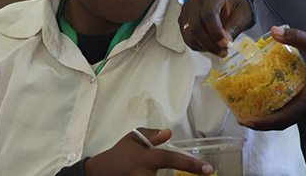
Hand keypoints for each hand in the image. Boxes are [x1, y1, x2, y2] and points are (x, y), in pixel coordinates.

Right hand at [83, 128, 211, 175]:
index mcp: (146, 158)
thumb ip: (151, 135)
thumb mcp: (132, 138)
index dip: (190, 165)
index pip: (171, 159)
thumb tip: (168, 133)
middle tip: (203, 175)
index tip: (208, 170)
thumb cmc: (119, 154)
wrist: (97, 173)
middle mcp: (144, 175)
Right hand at [179, 0, 252, 57]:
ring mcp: (187, 11)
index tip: (225, 43)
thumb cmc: (233, 4)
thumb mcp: (243, 12)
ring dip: (205, 47)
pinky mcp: (183, 21)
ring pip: (189, 34)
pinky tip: (210, 45)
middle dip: (210, 43)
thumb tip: (226, 40)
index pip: (208, 13)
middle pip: (196, 25)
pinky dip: (199, 46)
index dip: (215, 31)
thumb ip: (235, 25)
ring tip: (219, 50)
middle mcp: (196, 1)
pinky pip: (187, 38)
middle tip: (223, 51)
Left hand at [243, 22, 305, 130]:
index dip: (265, 122)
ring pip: (293, 116)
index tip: (247, 121)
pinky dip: (284, 108)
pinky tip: (275, 97)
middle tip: (245, 118)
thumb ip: (295, 36)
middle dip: (265, 122)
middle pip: (286, 121)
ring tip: (256, 110)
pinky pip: (298, 108)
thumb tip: (273, 30)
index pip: (285, 117)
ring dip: (274, 116)